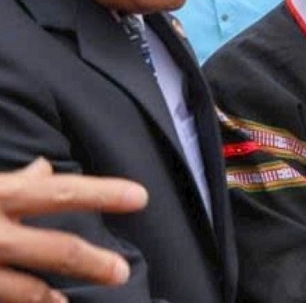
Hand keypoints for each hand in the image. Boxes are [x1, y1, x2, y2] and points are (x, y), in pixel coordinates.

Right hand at [0, 158, 147, 302]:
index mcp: (1, 195)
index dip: (103, 194)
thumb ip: (15, 180)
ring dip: (55, 298)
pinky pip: (6, 299)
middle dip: (93, 262)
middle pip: (57, 249)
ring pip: (27, 288)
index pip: (61, 192)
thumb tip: (44, 167)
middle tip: (121, 272)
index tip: (140, 197)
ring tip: (77, 301)